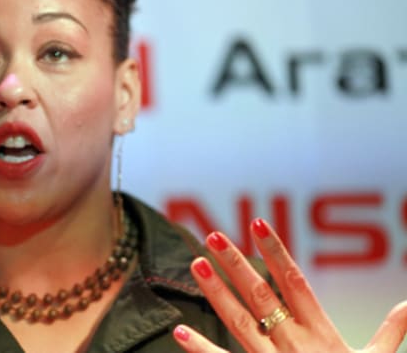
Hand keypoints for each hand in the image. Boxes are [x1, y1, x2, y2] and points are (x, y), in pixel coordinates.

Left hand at [173, 218, 406, 351]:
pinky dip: (201, 349)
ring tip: (196, 265)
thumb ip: (391, 332)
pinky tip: (179, 332)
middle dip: (236, 265)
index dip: (275, 252)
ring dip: (217, 293)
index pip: (294, 282)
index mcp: (320, 332)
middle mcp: (294, 342)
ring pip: (240, 321)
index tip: (257, 224)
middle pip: (261, 295)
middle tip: (212, 237)